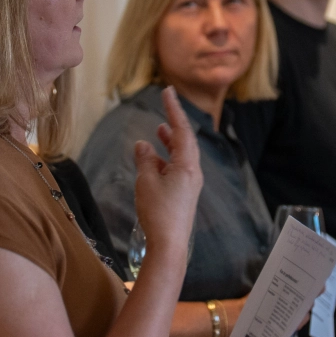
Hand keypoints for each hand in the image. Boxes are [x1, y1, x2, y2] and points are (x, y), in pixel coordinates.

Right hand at [133, 87, 202, 265]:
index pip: (181, 130)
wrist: (169, 244)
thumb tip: (143, 145)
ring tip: (159, 131)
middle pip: (185, 141)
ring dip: (170, 142)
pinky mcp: (184, 195)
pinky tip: (153, 161)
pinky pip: (177, 169)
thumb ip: (145, 160)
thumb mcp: (146, 182)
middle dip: (174, 124)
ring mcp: (190, 184)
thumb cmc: (158, 212)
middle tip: (166, 107)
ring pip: (181, 156)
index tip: (168, 92)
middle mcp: (193, 172)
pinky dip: (166, 159)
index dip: (174, 109)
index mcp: (187, 165)